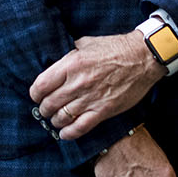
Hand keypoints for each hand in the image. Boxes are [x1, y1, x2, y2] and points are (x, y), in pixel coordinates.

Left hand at [29, 32, 162, 139]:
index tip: (36, 95)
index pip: (41, 85)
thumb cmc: (114, 47)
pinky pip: (80, 127)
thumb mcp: (86, 43)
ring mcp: (91, 98)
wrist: (142, 57)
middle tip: (45, 109)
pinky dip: (69, 133)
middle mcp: (78, 82)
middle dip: (44, 109)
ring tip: (56, 120)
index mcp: (71, 64)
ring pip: (62, 117)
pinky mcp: (104, 110)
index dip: (35, 93)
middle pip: (49, 103)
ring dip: (55, 121)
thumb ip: (68, 55)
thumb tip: (54, 64)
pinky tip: (65, 133)